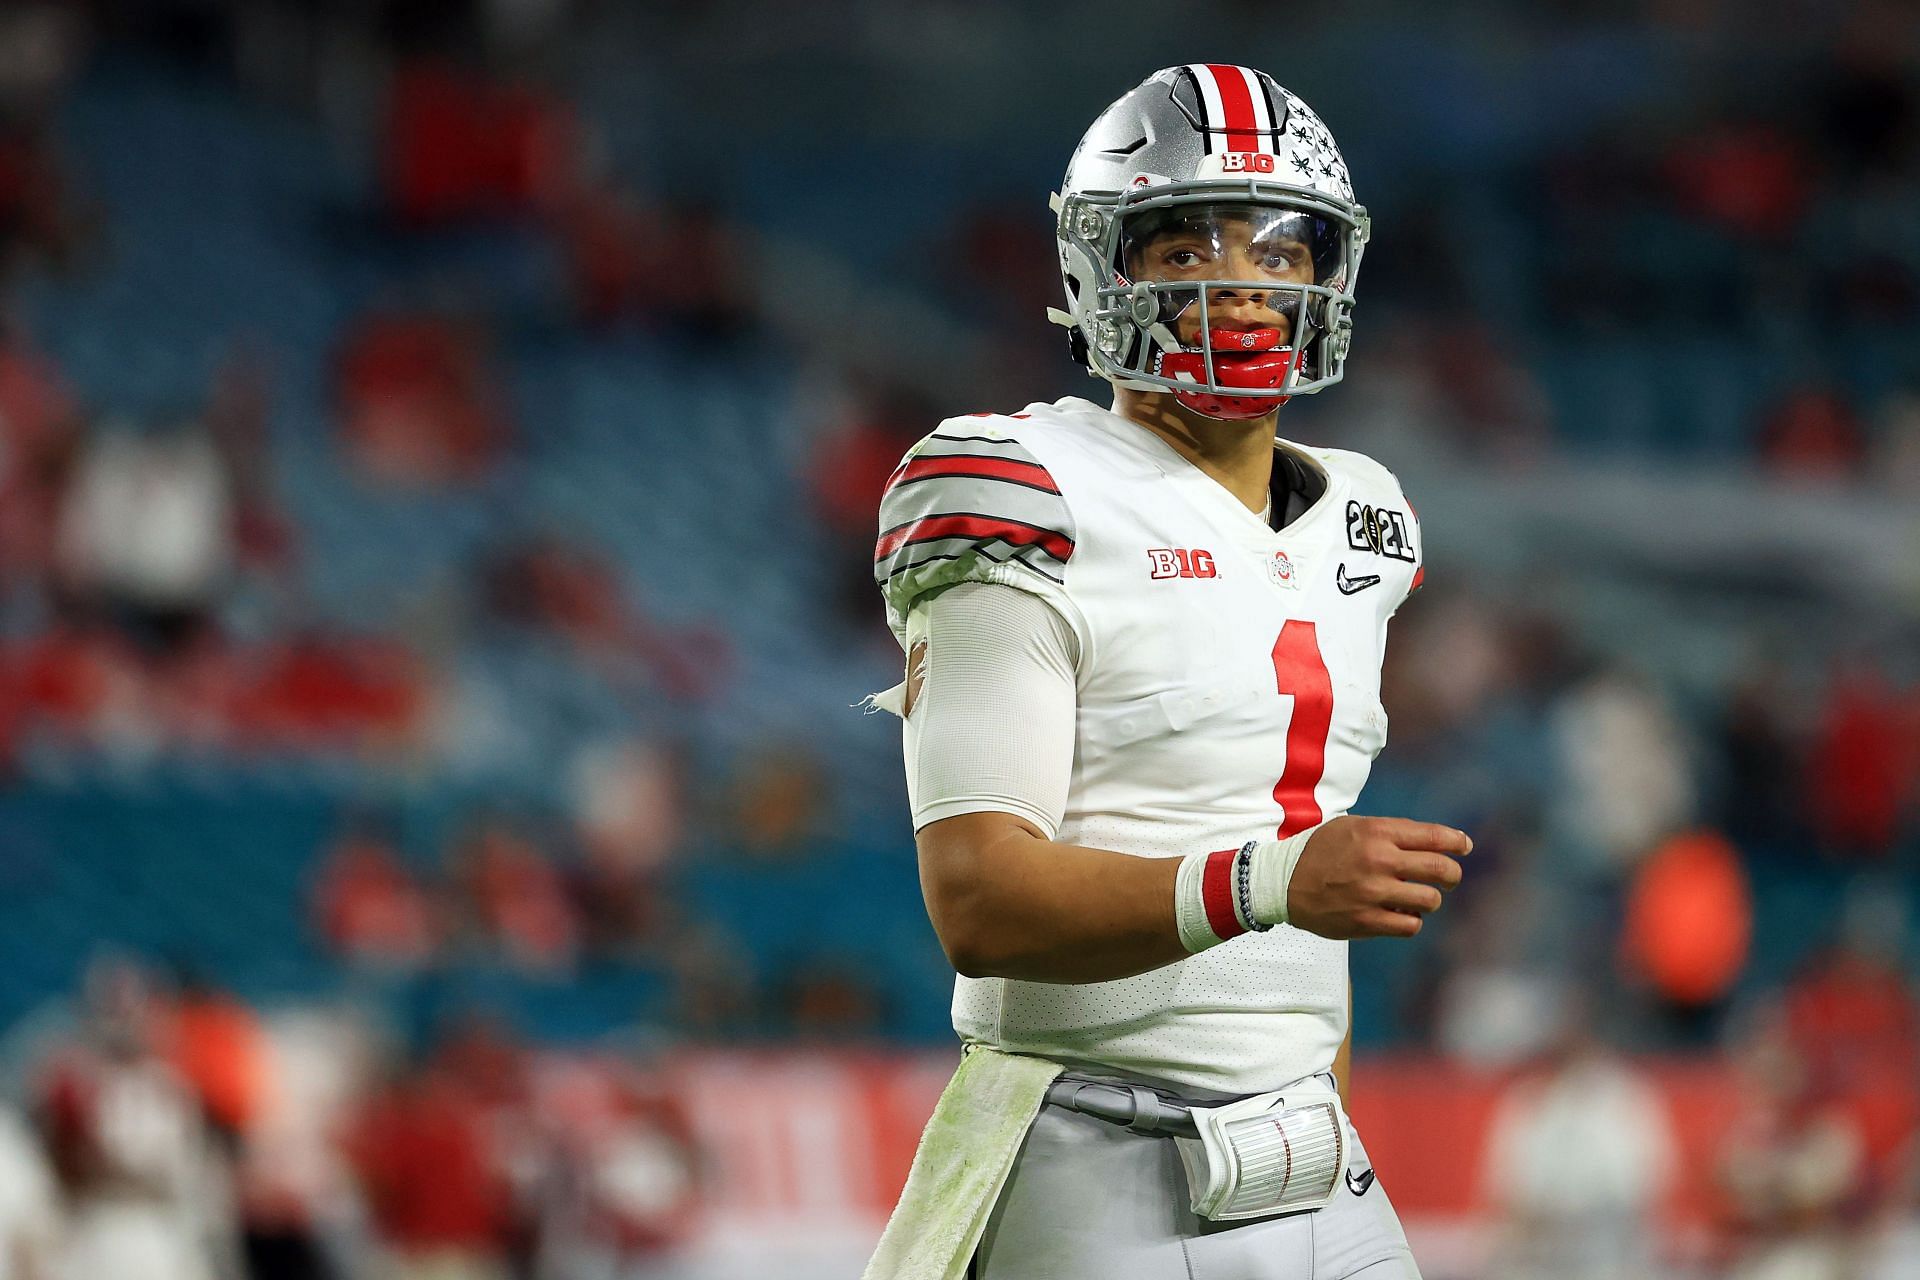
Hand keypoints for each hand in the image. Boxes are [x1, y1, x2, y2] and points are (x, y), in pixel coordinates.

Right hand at [1286, 816, 1470, 939]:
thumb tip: (1436, 844)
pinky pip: (1410, 925)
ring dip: (1428, 899)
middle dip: (1452, 875)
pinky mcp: (1367, 921)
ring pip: (1430, 900)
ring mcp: (1373, 892)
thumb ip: (1391, 833)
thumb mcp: (1353, 827)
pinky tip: (1399, 913)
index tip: (1464, 847)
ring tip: (1415, 897)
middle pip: (1441, 870)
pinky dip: (1410, 920)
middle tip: (1449, 879)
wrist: (1284, 882)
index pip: (1434, 836)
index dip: (1457, 842)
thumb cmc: (1322, 851)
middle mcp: (1378, 860)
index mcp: (1376, 832)